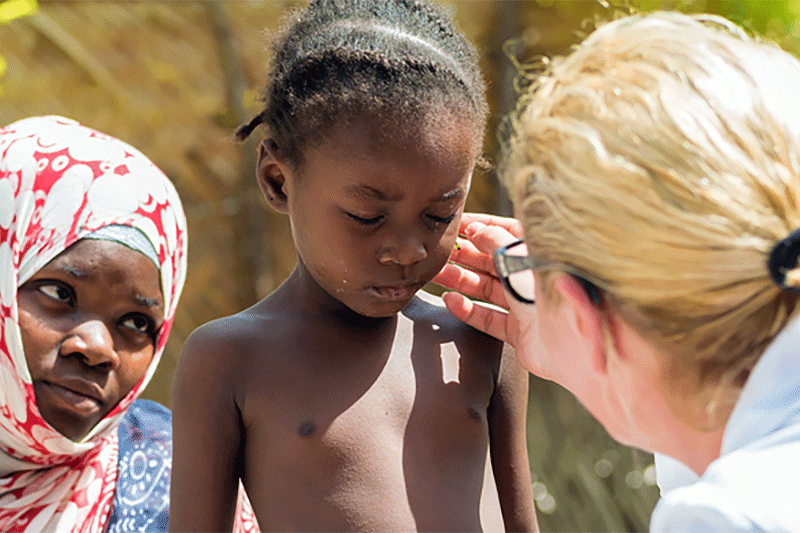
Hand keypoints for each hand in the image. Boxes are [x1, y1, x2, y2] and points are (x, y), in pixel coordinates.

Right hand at [433, 213, 546, 376]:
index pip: (507, 232)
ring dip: (461, 280)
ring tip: (437, 274)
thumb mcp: (520, 258)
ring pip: (488, 289)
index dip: (481, 227)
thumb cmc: (554, 294)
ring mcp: (527, 305)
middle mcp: (534, 278)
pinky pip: (489, 317)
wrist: (574, 346)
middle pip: (494, 261)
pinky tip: (451, 300)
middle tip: (440, 252)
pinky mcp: (521, 331)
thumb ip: (495, 241)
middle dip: (465, 255)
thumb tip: (475, 230)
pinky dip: (468, 310)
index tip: (456, 226)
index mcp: (541, 254)